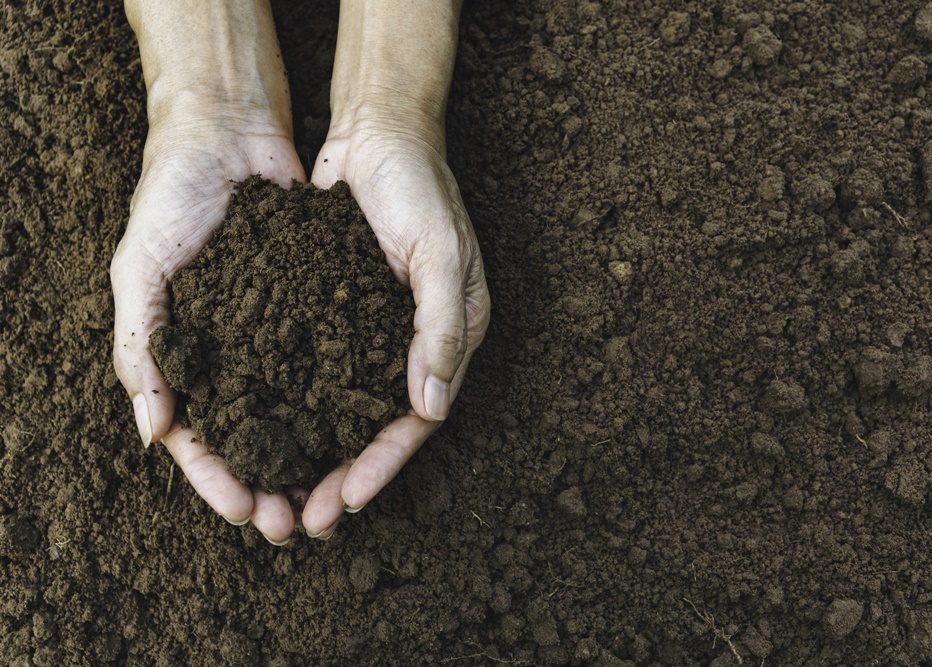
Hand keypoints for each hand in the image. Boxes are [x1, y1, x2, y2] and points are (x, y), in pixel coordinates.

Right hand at [110, 110, 306, 543]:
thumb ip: (139, 344)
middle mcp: (233, 352)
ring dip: (309, 458)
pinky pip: (328, 363)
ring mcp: (274, 333)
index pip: (197, 436)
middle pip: (251, 437)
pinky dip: (339, 399)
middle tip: (293, 523)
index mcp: (184, 354)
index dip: (217, 479)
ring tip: (330, 494)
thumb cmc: (172, 197)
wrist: (228, 133)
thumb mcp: (139, 266)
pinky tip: (360, 430)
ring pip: (294, 412)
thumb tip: (152, 431)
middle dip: (269, 484)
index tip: (244, 512)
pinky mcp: (315, 306)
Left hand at [301, 124, 489, 536]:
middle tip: (308, 519)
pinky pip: (320, 370)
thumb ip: (442, 327)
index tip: (348, 498)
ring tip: (282, 492)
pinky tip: (266, 429)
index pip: (418, 418)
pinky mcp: (339, 313)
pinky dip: (299, 404)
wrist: (378, 134)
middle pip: (379, 426)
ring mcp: (374, 331)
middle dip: (347, 475)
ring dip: (319, 453)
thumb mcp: (441, 253)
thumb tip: (433, 408)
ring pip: (345, 408)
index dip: (384, 462)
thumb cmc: (419, 188)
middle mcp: (414, 343)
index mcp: (450, 337)